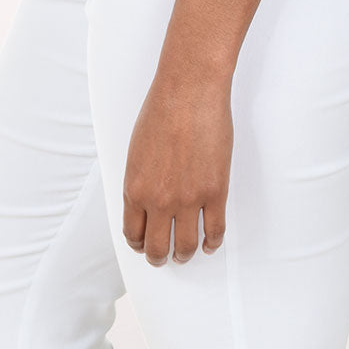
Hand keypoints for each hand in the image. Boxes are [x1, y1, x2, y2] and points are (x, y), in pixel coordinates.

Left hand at [121, 70, 231, 265]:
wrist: (189, 91)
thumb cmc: (162, 110)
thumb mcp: (136, 150)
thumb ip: (140, 180)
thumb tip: (148, 201)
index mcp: (134, 188)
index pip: (133, 233)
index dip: (139, 244)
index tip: (144, 244)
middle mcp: (159, 200)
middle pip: (157, 248)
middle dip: (159, 257)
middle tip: (163, 257)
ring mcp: (188, 199)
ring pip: (185, 246)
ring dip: (184, 254)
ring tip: (185, 253)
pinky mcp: (215, 191)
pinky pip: (215, 230)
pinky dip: (212, 243)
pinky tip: (210, 243)